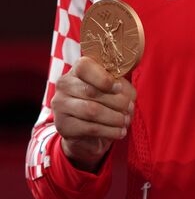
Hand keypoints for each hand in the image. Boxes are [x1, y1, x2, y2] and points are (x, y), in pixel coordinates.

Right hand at [52, 56, 135, 171]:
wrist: (88, 130)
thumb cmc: (105, 101)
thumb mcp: (115, 88)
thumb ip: (120, 85)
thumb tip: (123, 91)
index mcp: (77, 70)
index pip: (84, 67)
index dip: (104, 78)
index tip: (118, 88)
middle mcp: (64, 85)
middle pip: (91, 92)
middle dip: (117, 101)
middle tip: (130, 108)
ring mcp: (60, 106)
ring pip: (91, 111)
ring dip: (115, 117)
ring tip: (126, 121)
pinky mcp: (63, 126)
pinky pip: (91, 128)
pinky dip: (110, 130)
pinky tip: (120, 132)